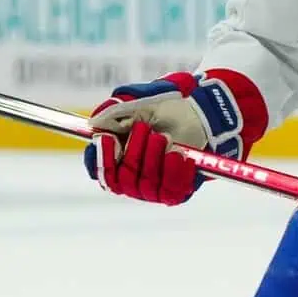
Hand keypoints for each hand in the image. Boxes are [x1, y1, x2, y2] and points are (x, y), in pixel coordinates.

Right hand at [83, 71, 264, 204]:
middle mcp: (133, 177)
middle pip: (120, 179)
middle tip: (144, 130)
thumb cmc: (169, 110)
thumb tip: (94, 124)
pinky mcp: (176, 191)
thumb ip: (116, 113)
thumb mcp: (141, 105)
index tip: (106, 139)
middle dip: (132, 153)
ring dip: (152, 158)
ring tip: (163, 137)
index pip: (100, 170)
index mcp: (119, 159)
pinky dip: (173, 171)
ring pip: (144, 184)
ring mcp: (154, 187)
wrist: (203, 114)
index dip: (100, 158)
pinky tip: (178, 154)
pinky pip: (170, 190)